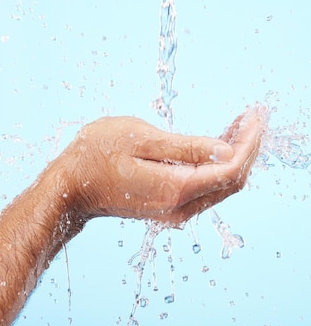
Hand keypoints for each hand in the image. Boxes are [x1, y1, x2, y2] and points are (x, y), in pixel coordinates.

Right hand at [61, 107, 265, 225]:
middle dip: (247, 147)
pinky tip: (215, 145)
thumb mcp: (138, 139)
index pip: (230, 168)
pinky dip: (215, 165)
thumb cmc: (95, 156)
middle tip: (253, 116)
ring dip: (233, 155)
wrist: (69, 187)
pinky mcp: (165, 206)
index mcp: (176, 187)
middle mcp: (180, 206)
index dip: (248, 142)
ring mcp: (173, 210)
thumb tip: (226, 150)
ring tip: (239, 125)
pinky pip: (203, 188)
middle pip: (231, 180)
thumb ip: (184, 147)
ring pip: (219, 185)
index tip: (255, 116)